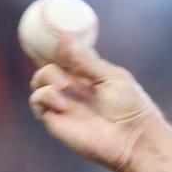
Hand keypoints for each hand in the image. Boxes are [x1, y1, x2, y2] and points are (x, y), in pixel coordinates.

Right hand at [28, 35, 163, 171]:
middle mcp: (75, 88)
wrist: (134, 140)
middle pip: (49, 64)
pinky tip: (62, 102)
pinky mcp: (56, 120)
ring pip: (39, 79)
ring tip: (66, 85)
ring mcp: (64, 103)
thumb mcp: (111, 78)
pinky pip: (37, 100)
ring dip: (48, 76)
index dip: (58, 44)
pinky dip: (45, 95)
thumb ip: (85, 61)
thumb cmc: (131, 108)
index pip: (68, 54)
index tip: (52, 30)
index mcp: (91, 75)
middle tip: (55, 57)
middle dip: (48, 57)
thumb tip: (64, 36)